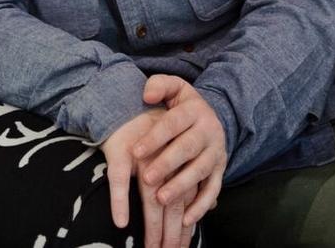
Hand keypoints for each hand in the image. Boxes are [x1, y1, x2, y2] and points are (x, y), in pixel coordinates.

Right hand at [102, 110, 196, 246]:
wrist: (125, 102)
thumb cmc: (150, 129)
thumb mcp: (177, 148)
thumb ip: (193, 176)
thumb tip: (214, 206)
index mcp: (181, 158)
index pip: (188, 198)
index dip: (187, 225)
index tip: (183, 246)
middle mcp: (164, 158)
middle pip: (171, 203)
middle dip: (171, 233)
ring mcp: (142, 156)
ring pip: (149, 195)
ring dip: (152, 224)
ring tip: (152, 247)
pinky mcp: (121, 151)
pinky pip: (119, 179)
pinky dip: (120, 201)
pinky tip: (120, 221)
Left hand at [134, 74, 226, 227]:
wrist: (211, 115)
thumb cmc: (181, 104)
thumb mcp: (173, 87)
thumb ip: (158, 85)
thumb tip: (147, 95)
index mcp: (194, 109)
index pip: (173, 123)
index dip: (155, 137)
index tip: (135, 151)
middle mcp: (209, 130)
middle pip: (188, 148)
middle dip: (167, 164)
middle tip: (146, 177)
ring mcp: (217, 151)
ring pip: (200, 170)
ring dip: (182, 186)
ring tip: (161, 199)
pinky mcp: (221, 170)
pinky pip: (214, 190)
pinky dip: (202, 206)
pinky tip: (187, 219)